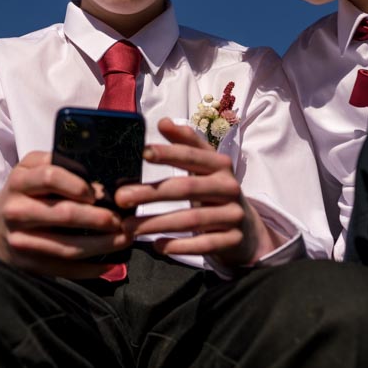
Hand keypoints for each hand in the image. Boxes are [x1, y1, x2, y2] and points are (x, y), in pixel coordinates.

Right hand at [0, 151, 131, 277]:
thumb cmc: (21, 194)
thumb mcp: (29, 171)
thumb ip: (56, 165)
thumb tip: (100, 182)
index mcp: (19, 182)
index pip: (49, 177)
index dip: (77, 184)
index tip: (97, 192)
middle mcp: (16, 211)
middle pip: (63, 215)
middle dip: (98, 218)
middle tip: (121, 219)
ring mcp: (21, 241)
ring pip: (67, 247)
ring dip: (101, 245)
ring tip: (124, 239)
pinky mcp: (28, 265)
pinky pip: (64, 270)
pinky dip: (91, 269)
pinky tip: (110, 264)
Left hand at [116, 118, 280, 268]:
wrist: (247, 231)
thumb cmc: (215, 192)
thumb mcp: (205, 167)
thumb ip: (186, 145)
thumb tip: (164, 122)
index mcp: (221, 165)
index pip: (193, 155)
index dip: (170, 153)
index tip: (143, 152)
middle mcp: (229, 187)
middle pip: (186, 188)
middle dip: (151, 193)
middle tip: (121, 197)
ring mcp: (233, 215)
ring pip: (192, 219)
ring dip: (156, 223)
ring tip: (128, 227)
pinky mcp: (233, 240)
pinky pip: (203, 244)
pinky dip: (179, 246)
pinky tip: (157, 245)